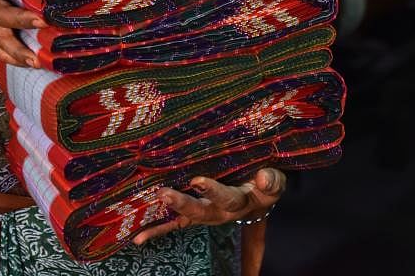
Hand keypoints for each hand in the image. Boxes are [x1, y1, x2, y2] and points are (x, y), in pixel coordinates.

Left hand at [132, 168, 285, 245]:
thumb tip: (262, 177)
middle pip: (202, 211)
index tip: (197, 181)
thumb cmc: (266, 184)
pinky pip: (175, 224)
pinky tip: (138, 237)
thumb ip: (272, 181)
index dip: (214, 191)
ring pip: (187, 216)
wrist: (261, 195)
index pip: (228, 198)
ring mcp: (206, 214)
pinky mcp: (195, 215)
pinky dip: (157, 230)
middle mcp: (221, 212)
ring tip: (152, 203)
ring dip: (169, 212)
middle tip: (165, 194)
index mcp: (242, 202)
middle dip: (183, 203)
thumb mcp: (276, 182)